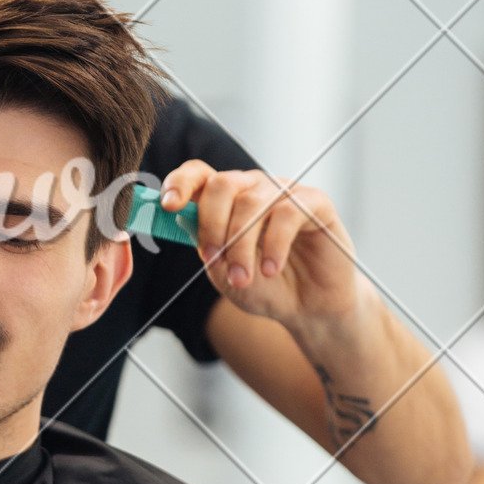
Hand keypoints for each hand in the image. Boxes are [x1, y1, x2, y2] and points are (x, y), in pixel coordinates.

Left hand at [159, 162, 359, 332]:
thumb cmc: (264, 288)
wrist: (308, 309)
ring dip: (241, 245)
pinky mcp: (315, 202)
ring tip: (243, 278)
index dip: (180, 183)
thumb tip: (181, 218)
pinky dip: (274, 245)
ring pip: (252, 202)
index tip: (168, 205)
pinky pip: (287, 212)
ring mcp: (284, 192)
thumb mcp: (223, 273)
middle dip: (211, 224)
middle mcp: (253, 188)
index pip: (198, 174)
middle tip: (213, 258)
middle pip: (222, 184)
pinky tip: (270, 269)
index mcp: (226, 199)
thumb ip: (204, 246)